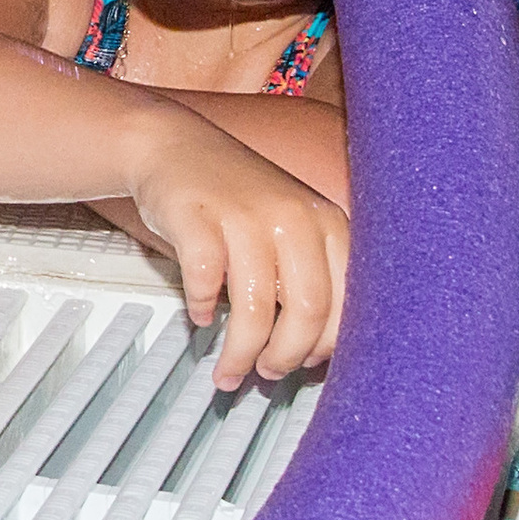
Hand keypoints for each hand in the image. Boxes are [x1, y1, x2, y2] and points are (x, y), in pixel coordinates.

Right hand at [125, 111, 346, 392]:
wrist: (174, 145)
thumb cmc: (235, 198)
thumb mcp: (291, 226)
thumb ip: (310, 276)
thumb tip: (317, 351)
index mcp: (327, 222)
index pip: (344, 304)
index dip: (325, 347)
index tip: (305, 366)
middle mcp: (293, 216)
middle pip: (306, 311)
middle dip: (285, 356)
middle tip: (268, 373)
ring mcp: (244, 216)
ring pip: (255, 308)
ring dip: (240, 352)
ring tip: (229, 370)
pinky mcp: (197, 218)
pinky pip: (206, 282)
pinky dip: (203, 309)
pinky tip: (200, 316)